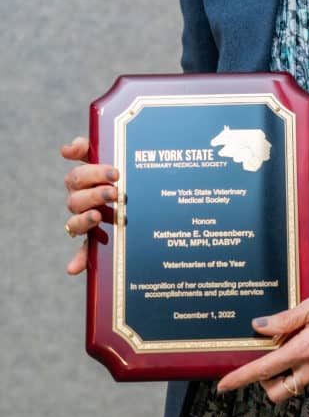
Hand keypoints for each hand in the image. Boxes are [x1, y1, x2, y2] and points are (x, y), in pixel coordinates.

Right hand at [61, 136, 118, 274]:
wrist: (133, 193)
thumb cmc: (116, 173)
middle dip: (95, 195)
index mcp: (82, 183)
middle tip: (115, 192)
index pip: (77, 177)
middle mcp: (81, 202)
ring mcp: (87, 220)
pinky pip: (83, 251)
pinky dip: (77, 260)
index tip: (115, 173)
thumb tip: (67, 148)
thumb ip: (86, 147)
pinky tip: (73, 269)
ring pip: (75, 222)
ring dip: (86, 220)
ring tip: (100, 216)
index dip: (93, 174)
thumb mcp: (107, 156)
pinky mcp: (94, 238)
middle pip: (76, 200)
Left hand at [216, 281, 308, 403]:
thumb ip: (285, 319)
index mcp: (306, 349)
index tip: (224, 385)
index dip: (241, 378)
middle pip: (278, 391)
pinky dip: (301, 365)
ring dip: (283, 374)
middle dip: (265, 382)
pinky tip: (305, 342)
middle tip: (263, 359)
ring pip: (295, 385)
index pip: (266, 370)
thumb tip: (259, 327)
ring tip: (287, 344)